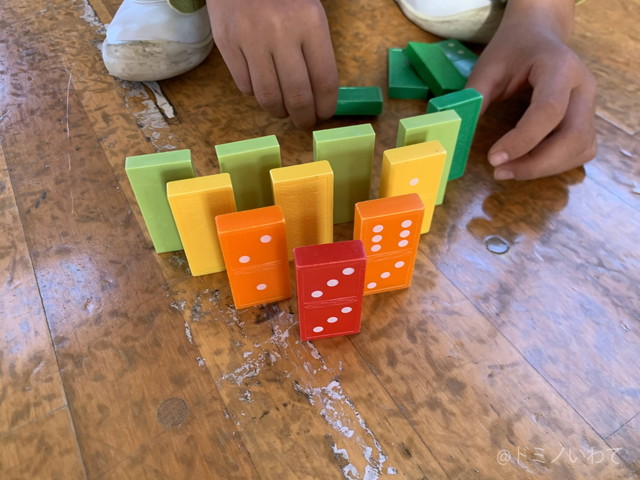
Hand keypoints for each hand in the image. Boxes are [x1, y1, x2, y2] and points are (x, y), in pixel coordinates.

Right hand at [207, 0, 338, 128]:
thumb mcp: (310, 12)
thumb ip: (316, 50)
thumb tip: (320, 94)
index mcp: (310, 23)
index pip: (324, 79)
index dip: (326, 106)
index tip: (324, 114)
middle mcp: (281, 32)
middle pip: (297, 95)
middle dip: (304, 117)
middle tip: (304, 122)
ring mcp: (251, 39)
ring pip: (268, 96)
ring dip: (279, 111)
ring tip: (283, 110)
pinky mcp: (227, 43)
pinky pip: (244, 85)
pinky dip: (255, 93)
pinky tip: (262, 86)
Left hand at [466, 0, 595, 179]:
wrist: (537, 36)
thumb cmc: (512, 51)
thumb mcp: (488, 68)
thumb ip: (474, 99)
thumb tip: (457, 136)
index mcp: (560, 67)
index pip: (548, 110)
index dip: (522, 140)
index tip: (493, 159)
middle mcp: (582, 87)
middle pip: (573, 136)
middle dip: (536, 163)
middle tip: (500, 172)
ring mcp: (589, 105)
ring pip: (579, 148)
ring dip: (545, 168)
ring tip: (509, 170)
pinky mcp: (587, 121)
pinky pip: (580, 151)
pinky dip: (556, 165)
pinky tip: (529, 164)